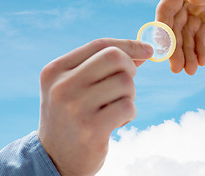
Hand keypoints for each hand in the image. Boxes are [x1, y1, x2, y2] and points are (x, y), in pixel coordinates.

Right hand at [37, 39, 152, 175]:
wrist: (55, 159)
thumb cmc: (72, 116)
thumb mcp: (75, 86)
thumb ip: (103, 66)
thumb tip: (142, 52)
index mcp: (56, 70)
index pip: (100, 44)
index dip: (129, 44)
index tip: (148, 50)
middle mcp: (62, 86)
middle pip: (115, 58)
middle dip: (130, 69)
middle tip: (125, 86)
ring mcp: (76, 107)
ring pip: (126, 83)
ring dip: (129, 96)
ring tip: (115, 109)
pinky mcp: (92, 129)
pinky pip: (128, 106)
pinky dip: (129, 113)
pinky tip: (116, 122)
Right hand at [156, 0, 204, 74]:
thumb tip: (193, 0)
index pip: (167, 8)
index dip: (163, 28)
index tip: (164, 48)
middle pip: (175, 26)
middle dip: (175, 47)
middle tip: (176, 68)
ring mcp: (198, 8)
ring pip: (187, 34)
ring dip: (187, 53)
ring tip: (190, 71)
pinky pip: (202, 36)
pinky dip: (200, 49)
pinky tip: (201, 61)